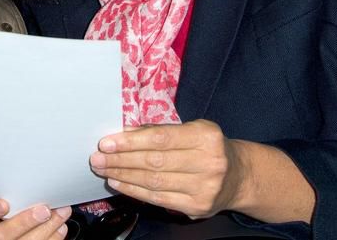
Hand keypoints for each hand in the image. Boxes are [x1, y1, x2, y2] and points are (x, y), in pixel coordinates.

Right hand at [0, 199, 71, 239]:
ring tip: (61, 213)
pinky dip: (53, 238)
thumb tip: (29, 177)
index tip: (4, 204)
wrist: (8, 236)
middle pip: (2, 235)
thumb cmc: (0, 217)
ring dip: (47, 229)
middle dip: (25, 222)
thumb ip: (5, 195)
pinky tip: (61, 227)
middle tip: (44, 210)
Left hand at [90, 119, 246, 218]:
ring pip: (154, 182)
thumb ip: (160, 130)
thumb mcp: (191, 130)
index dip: (131, 142)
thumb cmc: (207, 147)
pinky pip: (159, 199)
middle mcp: (209, 162)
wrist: (238, 176)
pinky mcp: (198, 207)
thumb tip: (124, 132)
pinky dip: (134, 191)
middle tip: (97, 158)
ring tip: (103, 169)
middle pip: (155, 162)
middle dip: (121, 160)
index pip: (160, 138)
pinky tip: (119, 183)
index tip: (107, 142)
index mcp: (206, 136)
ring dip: (123, 175)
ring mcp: (204, 188)